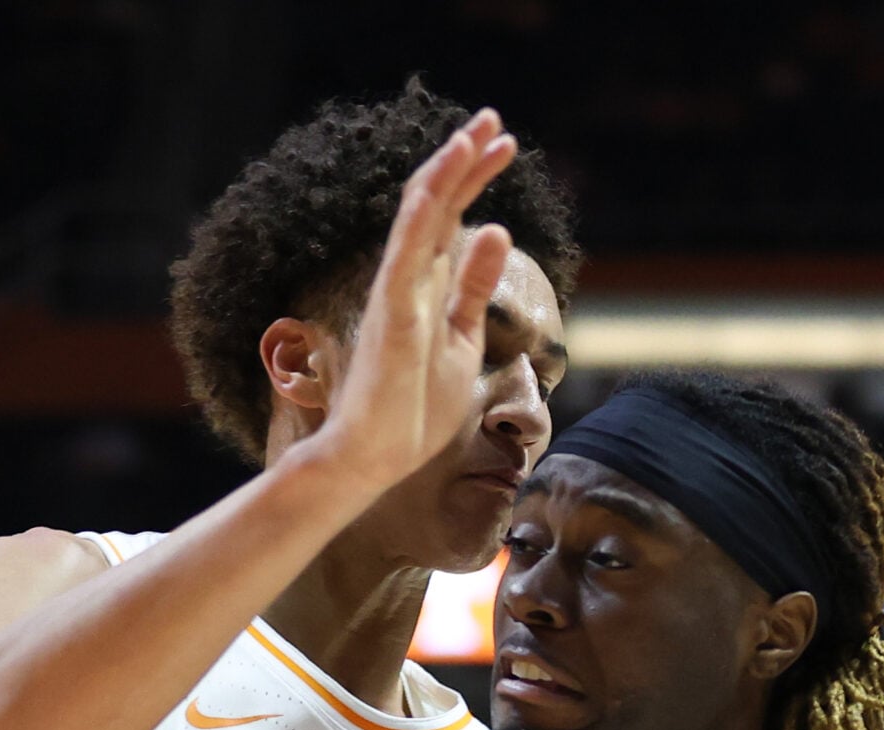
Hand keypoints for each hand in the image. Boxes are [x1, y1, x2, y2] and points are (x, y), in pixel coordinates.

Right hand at [316, 109, 518, 487]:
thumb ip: (472, 286)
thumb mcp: (462, 338)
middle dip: (466, 160)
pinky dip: (420, 220)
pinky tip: (435, 187)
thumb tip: (496, 232)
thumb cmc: (414, 406)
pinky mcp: (392, 315)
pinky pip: (405, 259)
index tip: (506, 144)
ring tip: (473, 134)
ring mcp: (398, 293)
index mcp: (428, 283)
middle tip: (494, 119)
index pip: (453, 215)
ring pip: (420, 218)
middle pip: (437, 203)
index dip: (478, 177)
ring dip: (446, 174)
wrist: (377, 456)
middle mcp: (410, 278)